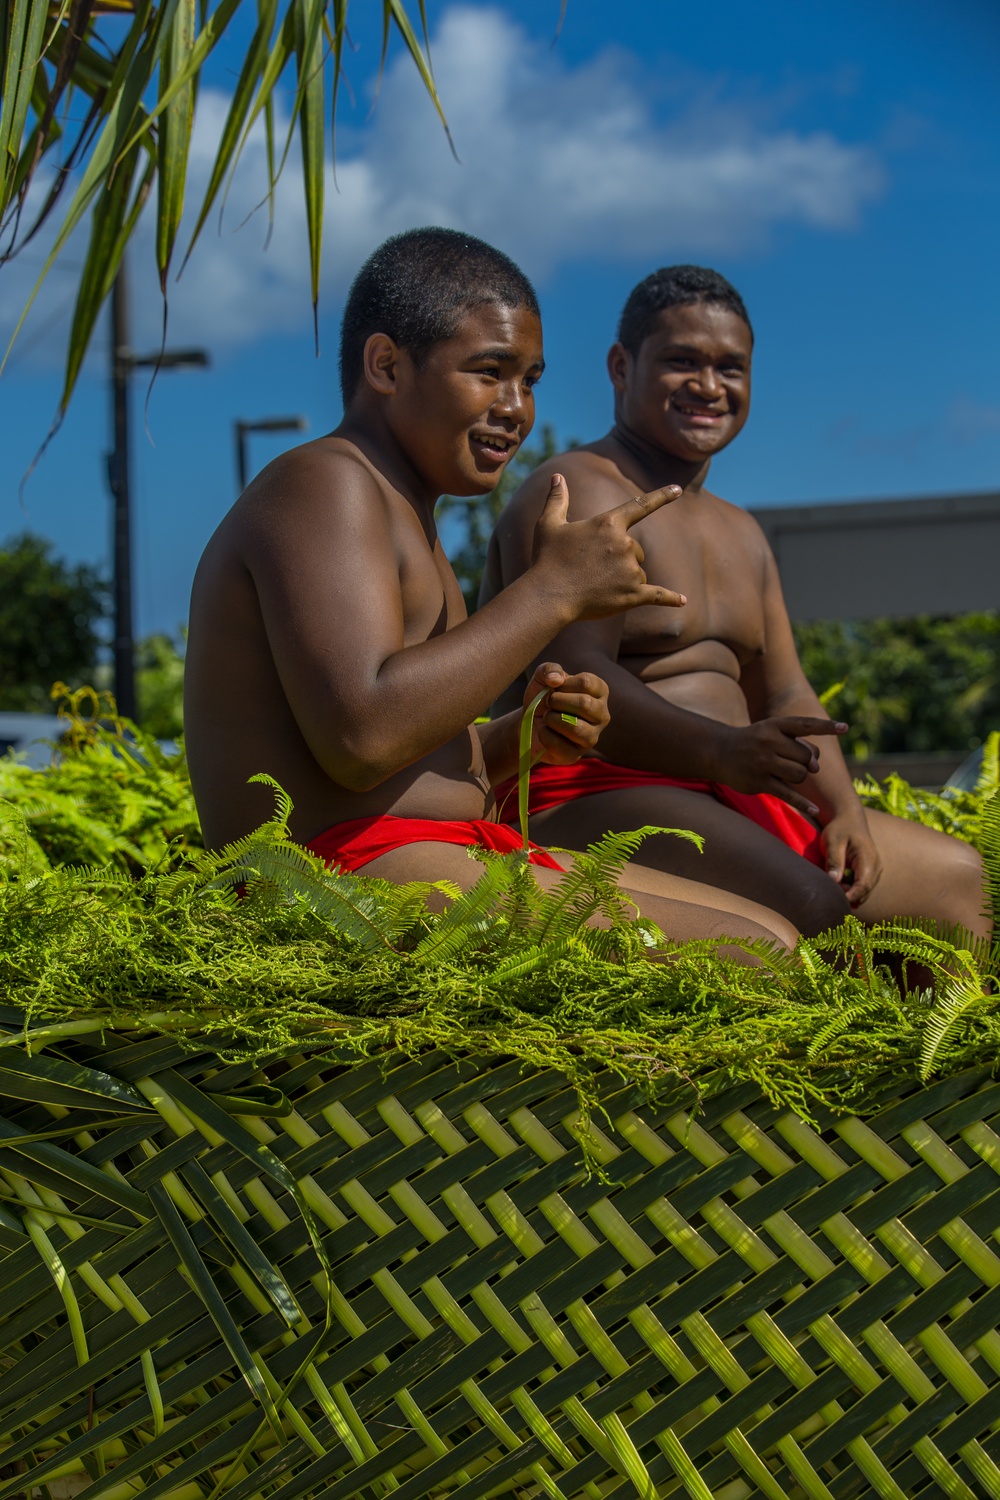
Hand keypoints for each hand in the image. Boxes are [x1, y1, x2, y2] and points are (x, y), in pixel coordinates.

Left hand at [524, 662, 609, 764]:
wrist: (528, 721)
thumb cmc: (543, 696)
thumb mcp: (542, 677)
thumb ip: (548, 670)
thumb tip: (555, 679)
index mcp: (599, 692)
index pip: (587, 683)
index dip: (564, 684)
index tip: (555, 688)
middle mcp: (602, 715)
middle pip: (584, 704)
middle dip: (557, 701)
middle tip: (549, 703)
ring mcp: (592, 737)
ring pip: (576, 727)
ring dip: (552, 719)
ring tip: (548, 717)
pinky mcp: (576, 755)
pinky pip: (561, 746)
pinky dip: (545, 735)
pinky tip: (544, 731)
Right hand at [530, 473, 685, 621]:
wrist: (549, 595)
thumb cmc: (546, 559)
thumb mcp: (548, 525)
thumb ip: (557, 500)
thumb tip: (557, 476)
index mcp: (609, 523)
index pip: (640, 505)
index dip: (661, 496)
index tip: (678, 489)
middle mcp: (625, 544)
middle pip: (636, 550)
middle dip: (621, 559)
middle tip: (593, 570)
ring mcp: (631, 570)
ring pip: (639, 572)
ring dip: (624, 579)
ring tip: (597, 586)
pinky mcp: (634, 594)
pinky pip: (659, 595)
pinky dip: (671, 599)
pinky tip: (683, 601)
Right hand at [715, 717, 848, 815]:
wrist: (719, 751)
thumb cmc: (754, 741)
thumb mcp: (773, 733)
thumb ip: (798, 744)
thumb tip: (816, 766)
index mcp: (775, 725)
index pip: (805, 725)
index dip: (826, 727)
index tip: (845, 728)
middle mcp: (769, 741)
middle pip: (806, 756)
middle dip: (807, 763)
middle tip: (795, 763)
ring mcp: (763, 762)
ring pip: (800, 774)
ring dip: (799, 778)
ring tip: (785, 774)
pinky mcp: (759, 782)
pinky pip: (788, 794)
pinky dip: (803, 803)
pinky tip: (815, 810)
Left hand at [821, 810, 881, 907]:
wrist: (849, 819)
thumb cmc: (840, 829)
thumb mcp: (832, 841)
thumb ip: (834, 861)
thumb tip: (834, 881)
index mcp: (868, 859)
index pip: (863, 886)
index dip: (850, 896)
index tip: (835, 899)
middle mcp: (876, 867)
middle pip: (865, 892)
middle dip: (848, 896)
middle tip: (830, 890)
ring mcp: (875, 870)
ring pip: (864, 892)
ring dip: (850, 893)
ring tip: (834, 883)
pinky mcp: (871, 872)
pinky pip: (863, 887)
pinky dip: (852, 889)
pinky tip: (840, 882)